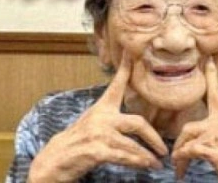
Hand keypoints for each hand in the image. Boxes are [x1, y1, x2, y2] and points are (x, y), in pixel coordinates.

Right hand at [27, 53, 167, 182]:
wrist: (54, 160)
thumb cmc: (77, 142)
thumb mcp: (93, 122)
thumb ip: (111, 118)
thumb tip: (135, 122)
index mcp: (102, 108)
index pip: (116, 85)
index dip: (125, 68)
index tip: (131, 52)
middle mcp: (101, 118)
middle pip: (137, 123)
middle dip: (153, 137)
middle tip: (163, 149)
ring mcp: (99, 134)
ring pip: (132, 144)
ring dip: (147, 156)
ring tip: (157, 163)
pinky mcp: (96, 150)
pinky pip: (124, 156)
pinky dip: (137, 162)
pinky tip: (146, 165)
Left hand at [171, 58, 217, 182]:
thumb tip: (203, 127)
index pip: (217, 94)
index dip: (212, 77)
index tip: (207, 61)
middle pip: (190, 125)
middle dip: (179, 142)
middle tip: (175, 155)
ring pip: (187, 138)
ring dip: (179, 153)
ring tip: (179, 164)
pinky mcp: (216, 150)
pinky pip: (189, 151)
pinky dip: (182, 161)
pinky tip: (182, 168)